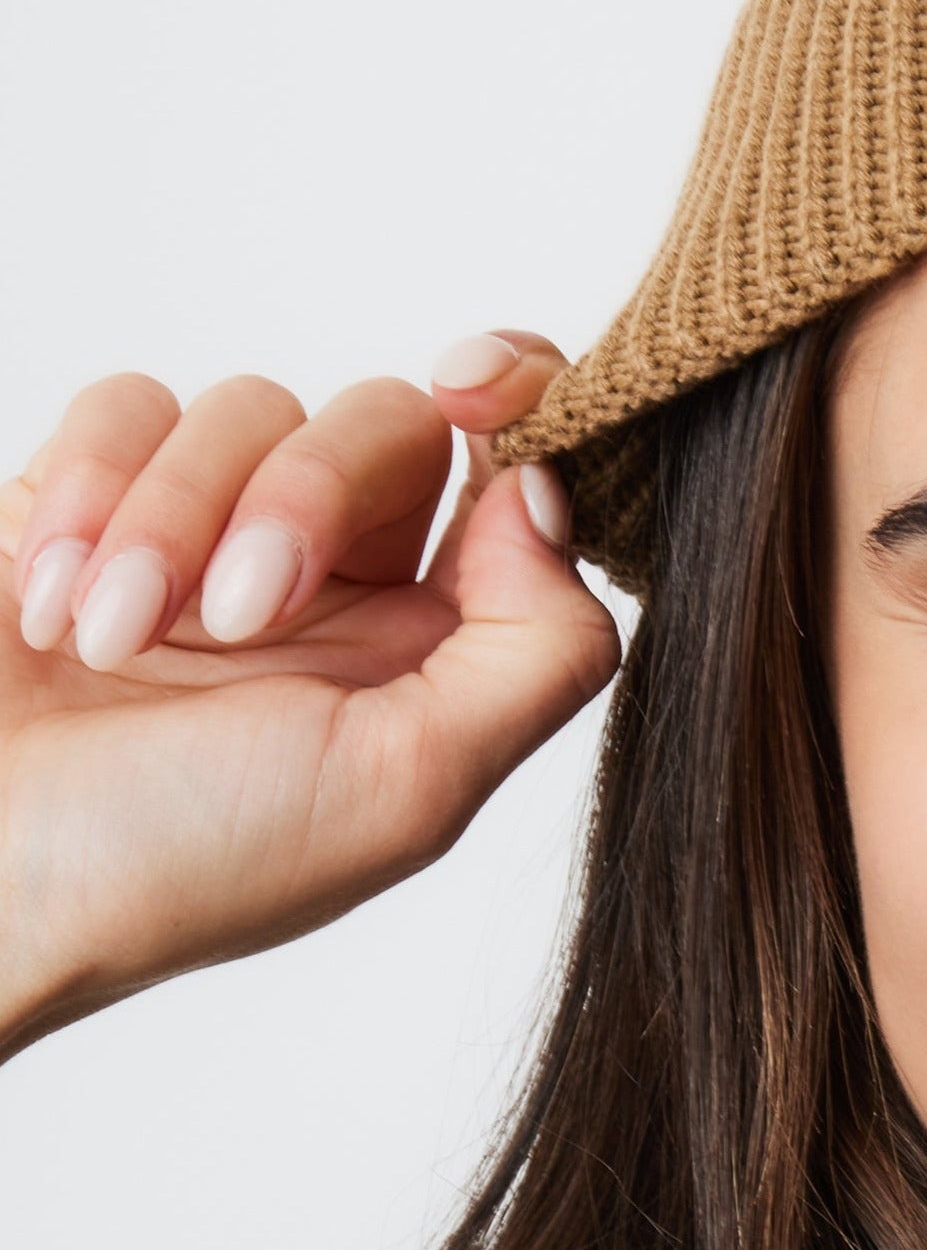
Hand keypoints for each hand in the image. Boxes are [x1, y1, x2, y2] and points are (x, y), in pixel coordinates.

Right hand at [0, 335, 617, 1054]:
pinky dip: (87, 496)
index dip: (519, 396)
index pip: (518, 476)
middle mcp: (336, 587)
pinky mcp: (88, 501)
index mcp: (428, 652)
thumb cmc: (174, 863)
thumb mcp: (406, 789)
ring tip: (107, 641)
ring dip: (171, 521)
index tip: (471, 386)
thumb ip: (532, 652)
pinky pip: (127, 406)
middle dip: (304, 494)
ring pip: (247, 407)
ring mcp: (209, 538)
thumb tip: (555, 498)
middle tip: (235, 613)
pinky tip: (50, 609)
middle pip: (385, 424)